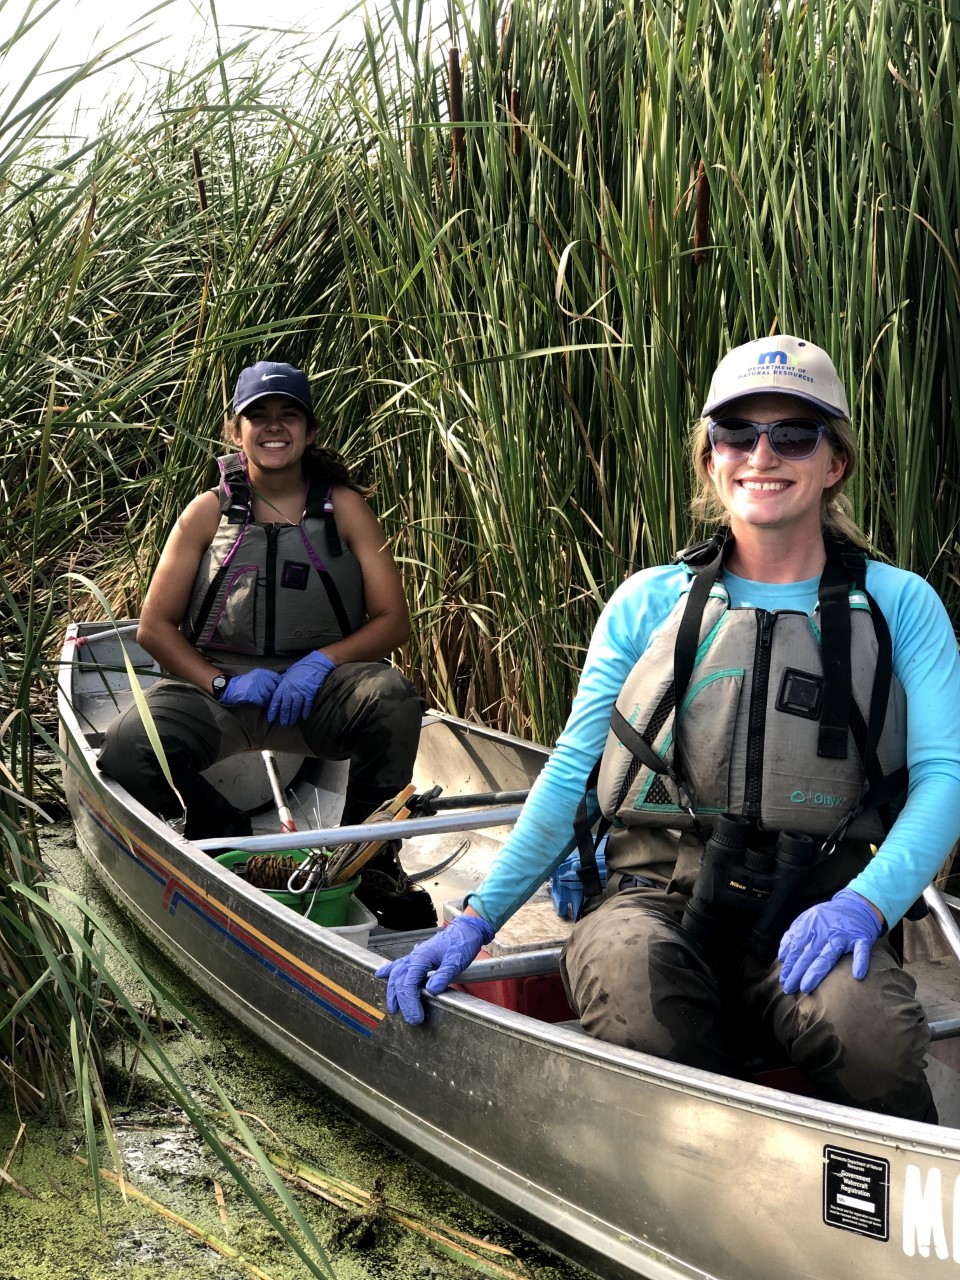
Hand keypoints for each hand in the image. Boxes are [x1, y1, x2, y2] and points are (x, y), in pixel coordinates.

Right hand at [218, 667, 281, 706]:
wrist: (231, 688)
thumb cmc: (245, 684)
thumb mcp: (256, 677)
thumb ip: (267, 679)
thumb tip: (281, 685)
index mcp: (261, 672)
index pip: (277, 677)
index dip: (281, 685)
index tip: (282, 690)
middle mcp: (259, 677)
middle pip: (274, 687)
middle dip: (275, 695)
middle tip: (275, 699)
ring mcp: (255, 685)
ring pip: (268, 695)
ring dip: (268, 700)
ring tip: (267, 702)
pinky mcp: (251, 694)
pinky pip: (262, 701)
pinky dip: (262, 704)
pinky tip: (261, 704)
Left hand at [267, 651, 336, 725]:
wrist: (316, 664)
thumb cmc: (302, 666)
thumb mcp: (289, 672)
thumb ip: (283, 681)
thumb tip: (279, 686)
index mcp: (284, 685)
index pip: (275, 701)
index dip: (272, 710)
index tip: (270, 718)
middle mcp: (291, 691)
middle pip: (285, 707)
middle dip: (283, 717)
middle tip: (283, 724)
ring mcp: (301, 693)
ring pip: (295, 708)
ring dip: (293, 717)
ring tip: (291, 723)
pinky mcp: (310, 694)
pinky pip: (306, 706)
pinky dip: (305, 712)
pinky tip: (303, 718)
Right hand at [375, 913, 495, 1024]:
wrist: (466, 930)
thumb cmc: (462, 943)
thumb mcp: (457, 960)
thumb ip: (444, 975)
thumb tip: (431, 990)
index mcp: (422, 957)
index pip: (409, 982)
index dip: (410, 1001)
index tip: (417, 1016)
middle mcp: (414, 957)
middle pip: (400, 981)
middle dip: (402, 1001)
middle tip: (410, 1019)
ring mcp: (414, 956)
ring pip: (396, 974)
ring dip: (393, 991)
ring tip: (393, 1007)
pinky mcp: (418, 957)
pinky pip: (399, 964)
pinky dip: (389, 970)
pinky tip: (381, 974)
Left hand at [778, 889, 882, 995]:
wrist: (856, 905)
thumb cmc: (828, 916)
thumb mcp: (808, 918)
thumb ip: (794, 934)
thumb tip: (782, 955)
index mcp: (811, 924)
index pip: (797, 946)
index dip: (789, 963)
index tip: (783, 978)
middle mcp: (825, 929)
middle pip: (808, 954)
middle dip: (797, 972)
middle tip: (789, 988)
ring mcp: (843, 934)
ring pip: (828, 955)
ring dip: (816, 972)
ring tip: (806, 987)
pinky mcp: (861, 938)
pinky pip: (861, 951)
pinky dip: (860, 962)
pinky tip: (857, 975)